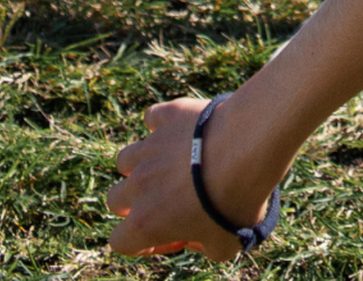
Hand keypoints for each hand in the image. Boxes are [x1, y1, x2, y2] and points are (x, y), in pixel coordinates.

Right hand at [109, 95, 264, 262]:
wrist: (247, 148)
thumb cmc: (236, 201)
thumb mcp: (224, 245)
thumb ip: (203, 246)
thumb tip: (201, 238)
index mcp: (145, 223)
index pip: (119, 242)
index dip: (142, 243)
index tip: (170, 235)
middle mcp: (139, 185)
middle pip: (115, 198)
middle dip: (135, 202)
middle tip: (166, 200)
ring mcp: (150, 147)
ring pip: (126, 158)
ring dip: (142, 165)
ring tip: (171, 166)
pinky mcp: (168, 116)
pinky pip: (153, 118)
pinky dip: (163, 124)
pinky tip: (184, 130)